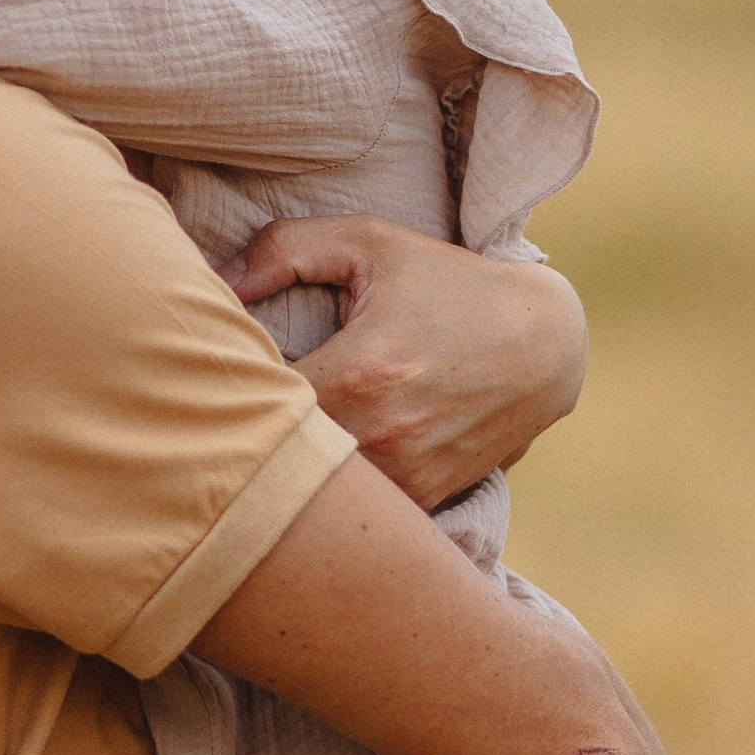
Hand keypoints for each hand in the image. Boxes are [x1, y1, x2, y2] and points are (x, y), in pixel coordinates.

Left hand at [224, 217, 587, 508]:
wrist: (545, 344)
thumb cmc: (449, 285)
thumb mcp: (372, 243)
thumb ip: (285, 249)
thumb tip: (219, 281)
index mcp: (357, 374)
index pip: (254, 403)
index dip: (221, 390)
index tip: (208, 375)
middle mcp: (381, 437)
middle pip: (274, 458)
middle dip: (242, 436)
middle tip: (216, 414)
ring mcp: (404, 478)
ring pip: (309, 492)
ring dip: (282, 470)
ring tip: (263, 439)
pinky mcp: (422, 500)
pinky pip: (354, 510)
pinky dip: (329, 492)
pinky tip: (315, 463)